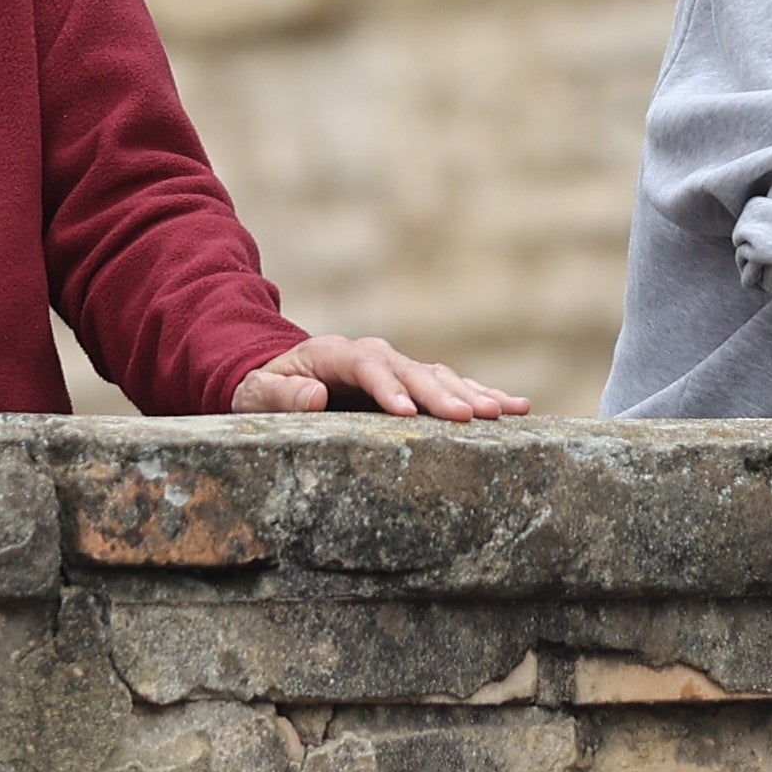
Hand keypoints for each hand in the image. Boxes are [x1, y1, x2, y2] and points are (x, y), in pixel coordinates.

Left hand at [232, 334, 532, 421]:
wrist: (278, 377)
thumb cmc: (263, 389)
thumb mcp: (255, 393)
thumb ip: (280, 394)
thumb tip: (313, 396)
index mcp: (333, 354)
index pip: (365, 366)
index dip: (387, 388)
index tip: (407, 414)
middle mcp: (371, 354)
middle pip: (410, 371)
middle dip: (441, 394)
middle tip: (471, 417)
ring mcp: (395, 366)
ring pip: (439, 375)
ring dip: (473, 393)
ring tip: (506, 411)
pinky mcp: (411, 382)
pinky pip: (450, 385)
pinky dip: (482, 394)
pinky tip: (516, 406)